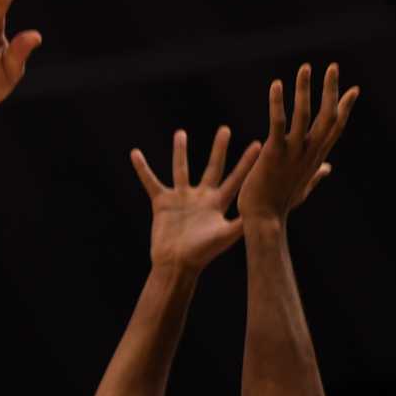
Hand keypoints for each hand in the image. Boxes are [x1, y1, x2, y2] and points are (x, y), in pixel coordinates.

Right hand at [130, 126, 260, 272]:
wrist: (175, 265)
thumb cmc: (201, 254)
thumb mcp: (224, 236)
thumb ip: (241, 222)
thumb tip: (259, 210)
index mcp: (217, 203)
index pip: (235, 178)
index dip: (246, 163)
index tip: (258, 144)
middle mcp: (201, 198)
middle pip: (212, 167)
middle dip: (219, 149)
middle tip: (225, 130)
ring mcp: (181, 199)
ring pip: (181, 169)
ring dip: (180, 151)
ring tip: (180, 133)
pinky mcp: (162, 203)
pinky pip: (151, 181)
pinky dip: (142, 169)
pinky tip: (135, 153)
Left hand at [239, 62, 356, 220]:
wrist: (264, 221)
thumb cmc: (281, 205)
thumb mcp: (304, 187)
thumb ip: (316, 174)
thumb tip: (328, 169)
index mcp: (315, 158)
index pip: (335, 128)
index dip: (345, 107)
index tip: (354, 89)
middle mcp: (308, 152)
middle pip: (327, 116)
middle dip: (331, 90)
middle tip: (332, 66)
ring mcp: (293, 152)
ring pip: (304, 115)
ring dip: (306, 89)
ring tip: (305, 68)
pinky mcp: (274, 153)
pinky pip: (278, 123)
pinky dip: (278, 103)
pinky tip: (276, 85)